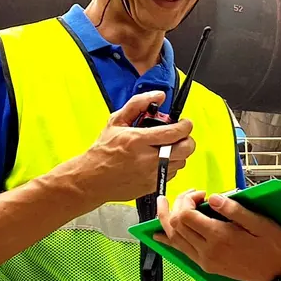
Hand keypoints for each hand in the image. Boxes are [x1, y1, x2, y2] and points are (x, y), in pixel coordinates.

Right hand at [78, 91, 195, 203]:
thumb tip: (159, 95)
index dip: (185, 125)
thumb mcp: (116, 121)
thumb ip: (138, 104)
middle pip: (185, 149)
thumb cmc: (103, 150)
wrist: (93, 178)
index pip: (175, 132)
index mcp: (138, 140)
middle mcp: (147, 159)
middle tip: (179, 135)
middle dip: (187, 139)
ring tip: (166, 147)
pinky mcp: (153, 186)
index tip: (185, 122)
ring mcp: (152, 174)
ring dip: (179, 152)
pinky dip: (171, 165)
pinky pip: (173, 173)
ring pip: (182, 162)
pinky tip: (159, 159)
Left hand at [155, 190, 280, 280]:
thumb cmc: (273, 246)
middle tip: (191, 194)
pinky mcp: (206, 267)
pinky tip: (159, 233)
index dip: (187, 199)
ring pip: (174, 238)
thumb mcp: (260, 223)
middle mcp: (207, 251)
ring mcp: (205, 261)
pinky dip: (168, 239)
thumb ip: (234, 210)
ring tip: (166, 203)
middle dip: (177, 204)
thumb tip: (212, 197)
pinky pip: (180, 251)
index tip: (201, 192)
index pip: (185, 214)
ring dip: (168, 219)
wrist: (279, 275)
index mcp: (219, 237)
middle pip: (175, 224)